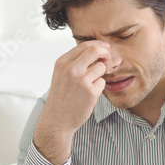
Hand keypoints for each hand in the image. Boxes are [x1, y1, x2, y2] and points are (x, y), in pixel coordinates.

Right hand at [34, 40, 110, 164]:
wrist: (57, 120)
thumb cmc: (61, 97)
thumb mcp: (61, 75)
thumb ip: (75, 62)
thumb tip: (99, 50)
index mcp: (62, 62)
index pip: (84, 45)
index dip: (98, 45)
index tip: (105, 49)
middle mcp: (70, 69)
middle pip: (96, 51)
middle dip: (106, 54)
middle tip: (108, 60)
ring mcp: (81, 80)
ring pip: (101, 67)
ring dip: (100, 74)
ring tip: (90, 85)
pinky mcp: (90, 92)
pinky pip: (102, 82)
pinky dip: (98, 87)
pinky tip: (88, 95)